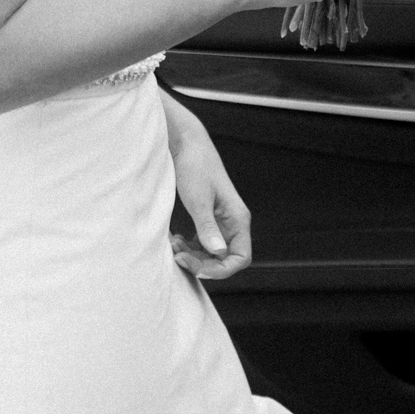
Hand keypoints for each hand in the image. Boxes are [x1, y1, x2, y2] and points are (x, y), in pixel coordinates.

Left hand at [164, 101, 251, 281]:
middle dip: (202, 264)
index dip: (222, 270)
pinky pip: (202, 243)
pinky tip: (175, 240)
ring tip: (173, 246)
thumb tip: (218, 253)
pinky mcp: (208, 218)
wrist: (186, 144)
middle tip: (177, 257)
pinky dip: (189, 247)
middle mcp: (233, 223)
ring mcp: (221, 221)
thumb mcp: (198, 199)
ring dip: (193, 256)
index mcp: (238, 218)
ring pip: (212, 253)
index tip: (197, 269)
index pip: (241, 257)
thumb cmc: (194, 167)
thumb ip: (207, 227)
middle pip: (224, 259)